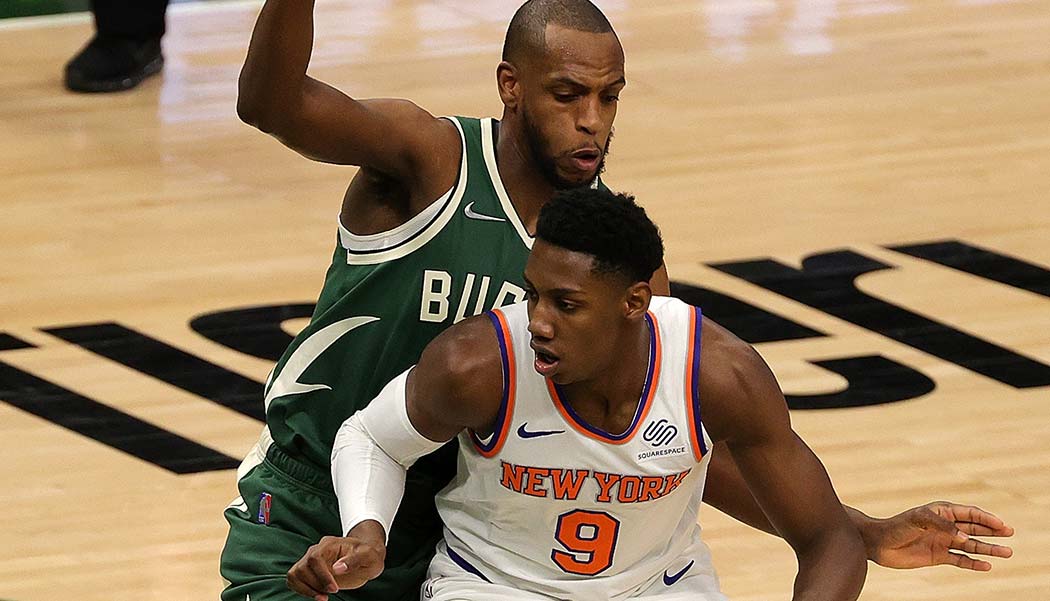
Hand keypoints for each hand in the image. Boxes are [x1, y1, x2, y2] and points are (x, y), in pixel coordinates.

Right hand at [286, 525, 385, 600]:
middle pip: (302, 567)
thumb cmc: (367, 555)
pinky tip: (316, 594)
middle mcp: (316, 550)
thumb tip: (337, 568)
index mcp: (330, 544)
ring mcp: (310, 560)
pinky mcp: (308, 571)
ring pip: (295, 574)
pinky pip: (294, 580)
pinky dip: (301, 590)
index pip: (315, 558)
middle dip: (315, 585)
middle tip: (331, 593)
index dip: (321, 575)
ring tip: (323, 597)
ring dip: (306, 589)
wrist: (364, 557)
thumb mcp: (369, 556)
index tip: (334, 589)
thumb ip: (354, 560)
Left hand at [862, 501, 1013, 570]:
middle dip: (992, 531)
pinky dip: (973, 563)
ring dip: (988, 549)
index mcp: (941, 512)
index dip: (986, 518)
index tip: (1002, 525)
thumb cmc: (896, 527)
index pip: (969, 513)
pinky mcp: (938, 557)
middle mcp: (945, 527)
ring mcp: (943, 542)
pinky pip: (960, 560)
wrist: (878, 544)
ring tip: (1007, 553)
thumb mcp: (918, 521)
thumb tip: (964, 537)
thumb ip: (941, 526)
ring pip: (971, 545)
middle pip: (974, 528)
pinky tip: (986, 566)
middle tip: (1010, 533)